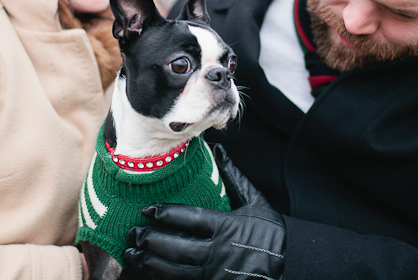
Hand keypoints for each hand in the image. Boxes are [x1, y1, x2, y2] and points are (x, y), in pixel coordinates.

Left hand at [123, 145, 285, 279]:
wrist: (285, 267)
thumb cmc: (268, 233)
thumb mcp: (257, 202)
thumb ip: (235, 178)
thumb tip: (218, 150)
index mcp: (227, 227)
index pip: (190, 219)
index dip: (165, 214)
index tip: (147, 209)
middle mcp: (219, 252)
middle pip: (177, 247)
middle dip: (150, 239)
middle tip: (132, 232)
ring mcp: (214, 273)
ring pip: (175, 270)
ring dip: (150, 262)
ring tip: (132, 253)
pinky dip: (162, 277)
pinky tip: (148, 271)